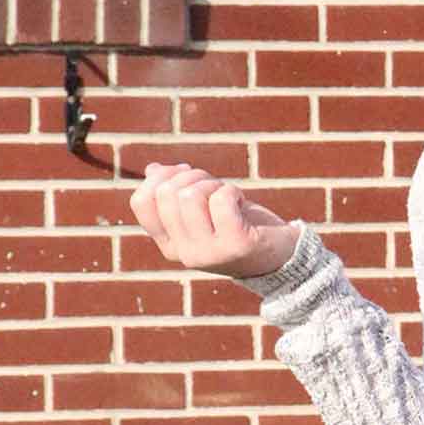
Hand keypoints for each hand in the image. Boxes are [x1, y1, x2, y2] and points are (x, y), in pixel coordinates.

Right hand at [129, 162, 300, 277]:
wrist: (282, 255)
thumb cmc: (241, 226)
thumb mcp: (204, 211)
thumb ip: (177, 194)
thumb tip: (153, 169)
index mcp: (170, 245)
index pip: (141, 202)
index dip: (161, 178)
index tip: (185, 174)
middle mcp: (184, 254)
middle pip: (167, 193)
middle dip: (193, 178)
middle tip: (216, 188)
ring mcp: (209, 252)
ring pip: (190, 196)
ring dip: (214, 185)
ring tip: (230, 197)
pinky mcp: (235, 244)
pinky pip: (221, 200)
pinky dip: (232, 191)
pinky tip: (242, 202)